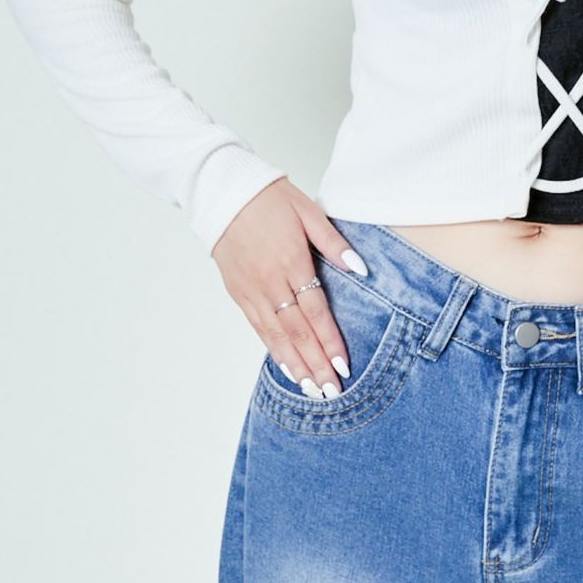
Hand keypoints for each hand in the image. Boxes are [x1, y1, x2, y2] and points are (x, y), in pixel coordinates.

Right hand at [211, 178, 367, 398]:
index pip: (315, 311)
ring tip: (311, 390)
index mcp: (291, 261)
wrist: (221, 190)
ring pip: (276, 336)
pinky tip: (286, 367)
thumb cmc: (269, 198)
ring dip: (295, 366)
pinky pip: (258, 328)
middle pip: (297, 332)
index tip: (344, 365)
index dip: (330, 341)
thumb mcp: (308, 211)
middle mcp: (269, 282)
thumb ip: (334, 243)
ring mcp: (250, 290)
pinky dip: (273, 350)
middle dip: (316, 364)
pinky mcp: (237, 292)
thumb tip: (361, 270)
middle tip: (331, 392)